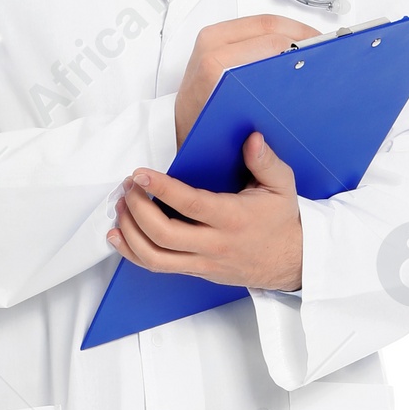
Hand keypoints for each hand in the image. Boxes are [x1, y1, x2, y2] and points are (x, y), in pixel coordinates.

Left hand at [109, 132, 302, 291]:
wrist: (290, 262)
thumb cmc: (280, 220)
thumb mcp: (282, 186)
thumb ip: (266, 160)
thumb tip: (252, 138)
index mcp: (233, 218)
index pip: (191, 205)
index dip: (161, 189)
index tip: (140, 173)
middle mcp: (215, 244)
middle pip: (163, 234)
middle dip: (137, 209)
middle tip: (128, 187)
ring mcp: (202, 261)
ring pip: (154, 256)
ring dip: (129, 231)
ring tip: (121, 206)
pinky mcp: (195, 271)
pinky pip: (157, 267)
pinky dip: (132, 252)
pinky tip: (118, 235)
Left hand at [173, 15, 326, 143]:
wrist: (185, 135)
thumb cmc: (209, 136)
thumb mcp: (242, 134)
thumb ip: (268, 121)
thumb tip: (296, 81)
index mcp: (215, 65)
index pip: (270, 43)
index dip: (301, 45)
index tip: (321, 53)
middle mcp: (208, 47)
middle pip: (267, 25)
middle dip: (299, 33)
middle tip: (322, 46)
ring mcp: (208, 40)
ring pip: (260, 22)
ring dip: (288, 30)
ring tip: (310, 45)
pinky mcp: (212, 39)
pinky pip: (250, 26)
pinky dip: (273, 33)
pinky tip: (290, 47)